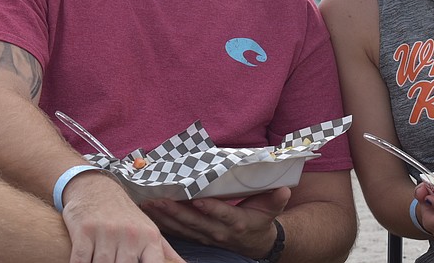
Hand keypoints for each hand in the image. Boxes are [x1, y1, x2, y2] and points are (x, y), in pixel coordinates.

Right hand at [61, 171, 185, 261]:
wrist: (96, 187)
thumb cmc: (126, 215)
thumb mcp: (149, 230)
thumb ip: (166, 253)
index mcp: (150, 237)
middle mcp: (131, 234)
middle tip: (116, 261)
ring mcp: (107, 233)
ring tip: (101, 259)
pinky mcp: (85, 231)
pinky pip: (80, 262)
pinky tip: (85, 261)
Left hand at [141, 187, 290, 258]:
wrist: (254, 244)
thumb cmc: (260, 220)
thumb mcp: (271, 210)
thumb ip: (276, 200)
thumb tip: (284, 190)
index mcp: (236, 222)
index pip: (222, 214)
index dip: (210, 208)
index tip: (198, 199)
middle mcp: (217, 231)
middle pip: (194, 221)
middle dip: (175, 210)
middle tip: (159, 198)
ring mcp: (205, 236)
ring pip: (182, 227)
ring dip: (164, 216)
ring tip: (149, 203)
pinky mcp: (196, 236)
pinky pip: (177, 231)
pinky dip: (163, 222)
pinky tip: (150, 212)